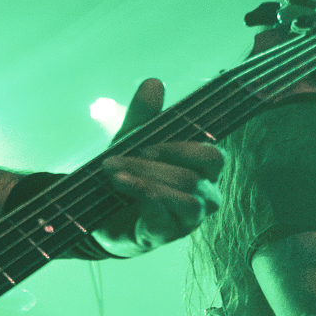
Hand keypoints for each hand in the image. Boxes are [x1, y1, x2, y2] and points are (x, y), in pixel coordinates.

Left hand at [93, 78, 224, 255]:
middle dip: (154, 161)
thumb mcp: (131, 144)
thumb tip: (154, 82)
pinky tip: (122, 185)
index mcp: (203, 170)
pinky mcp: (168, 234)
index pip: (213, 155)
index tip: (142, 144)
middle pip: (197, 173)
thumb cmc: (129, 179)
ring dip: (145, 178)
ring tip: (112, 173)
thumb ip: (143, 117)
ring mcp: (190, 218)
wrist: (103, 220)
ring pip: (186, 194)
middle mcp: (205, 195)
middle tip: (115, 158)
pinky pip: (166, 213)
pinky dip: (142, 194)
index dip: (181, 147)